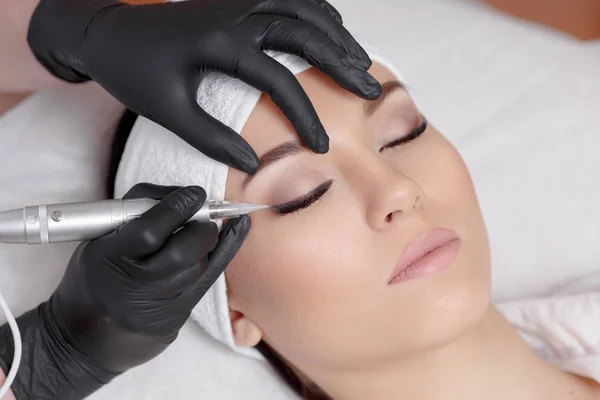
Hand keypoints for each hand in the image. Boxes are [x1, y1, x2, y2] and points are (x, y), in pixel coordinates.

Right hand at [0, 184, 248, 398]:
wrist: (88, 336)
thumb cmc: (94, 277)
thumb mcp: (97, 241)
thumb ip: (133, 214)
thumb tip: (180, 193)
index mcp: (108, 258)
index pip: (149, 230)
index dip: (177, 207)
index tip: (193, 193)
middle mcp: (135, 283)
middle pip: (182, 251)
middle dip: (200, 225)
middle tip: (201, 213)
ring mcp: (158, 303)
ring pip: (198, 265)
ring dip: (207, 240)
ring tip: (201, 230)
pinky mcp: (177, 314)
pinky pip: (210, 277)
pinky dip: (227, 249)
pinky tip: (240, 228)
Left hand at [28, 0, 381, 172]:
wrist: (105, 32)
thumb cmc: (133, 70)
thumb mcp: (167, 110)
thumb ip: (212, 137)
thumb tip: (252, 163)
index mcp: (220, 44)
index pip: (279, 79)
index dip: (305, 115)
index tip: (319, 146)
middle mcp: (236, 15)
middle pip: (305, 32)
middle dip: (342, 62)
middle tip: (369, 89)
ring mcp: (237, 2)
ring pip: (302, 7)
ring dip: (335, 33)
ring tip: (359, 60)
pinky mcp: (234, 1)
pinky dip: (315, 10)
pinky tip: (329, 28)